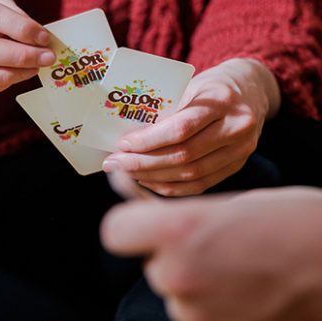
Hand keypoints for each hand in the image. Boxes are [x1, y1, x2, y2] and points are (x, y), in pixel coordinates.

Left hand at [101, 187, 321, 320]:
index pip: (116, 233)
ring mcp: (201, 318)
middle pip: (155, 267)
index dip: (132, 227)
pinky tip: (260, 297)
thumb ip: (179, 210)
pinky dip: (224, 313)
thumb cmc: (305, 226)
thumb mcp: (238, 201)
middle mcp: (181, 278)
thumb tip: (126, 191)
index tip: (146, 225)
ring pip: (181, 298)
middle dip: (178, 259)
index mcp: (181, 233)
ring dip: (201, 287)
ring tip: (250, 273)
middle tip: (222, 247)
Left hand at [102, 58, 280, 195]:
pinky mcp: (237, 166)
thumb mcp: (189, 86)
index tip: (122, 144)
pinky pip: (200, 185)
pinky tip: (147, 181)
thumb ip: (165, 110)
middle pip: (184, 155)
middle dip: (143, 162)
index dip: (148, 141)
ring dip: (152, 177)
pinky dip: (170, 187)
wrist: (252, 90)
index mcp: (222, 101)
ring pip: (191, 174)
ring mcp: (241, 150)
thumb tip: (125, 137)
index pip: (180, 129)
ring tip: (126, 173)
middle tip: (115, 163)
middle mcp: (237, 127)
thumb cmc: (210, 87)